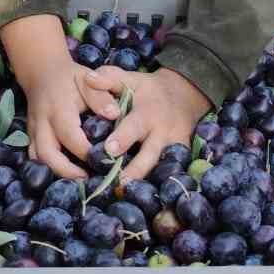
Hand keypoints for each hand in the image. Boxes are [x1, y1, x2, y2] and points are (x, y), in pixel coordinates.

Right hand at [0, 14, 124, 180]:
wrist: (42, 72)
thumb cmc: (70, 77)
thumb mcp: (87, 80)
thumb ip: (101, 97)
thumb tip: (115, 114)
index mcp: (59, 110)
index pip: (71, 137)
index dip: (86, 153)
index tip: (104, 161)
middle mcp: (42, 123)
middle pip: (47, 155)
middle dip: (66, 172)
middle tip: (88, 180)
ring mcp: (33, 131)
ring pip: (38, 159)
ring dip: (56, 172)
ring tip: (79, 180)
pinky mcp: (30, 136)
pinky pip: (35, 157)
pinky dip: (48, 167)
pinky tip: (66, 172)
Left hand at [92, 65, 209, 183]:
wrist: (184, 94)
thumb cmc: (147, 89)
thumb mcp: (130, 79)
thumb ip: (108, 78)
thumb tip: (88, 78)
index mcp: (146, 113)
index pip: (133, 126)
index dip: (122, 138)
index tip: (109, 149)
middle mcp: (160, 132)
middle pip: (148, 155)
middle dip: (134, 169)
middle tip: (118, 182)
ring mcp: (171, 147)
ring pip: (158, 168)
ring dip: (142, 182)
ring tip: (124, 193)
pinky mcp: (179, 157)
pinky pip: (168, 173)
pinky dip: (158, 185)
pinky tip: (140, 195)